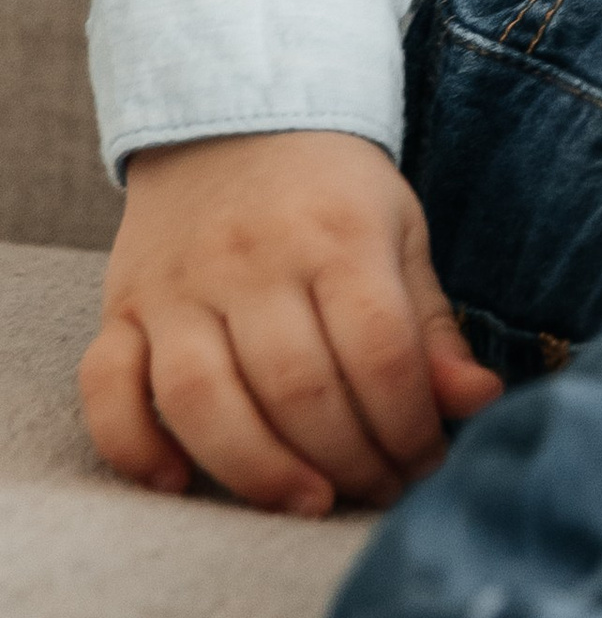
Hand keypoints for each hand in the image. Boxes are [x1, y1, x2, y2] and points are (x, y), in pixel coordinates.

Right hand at [79, 128, 502, 517]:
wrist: (232, 115)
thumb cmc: (331, 192)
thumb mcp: (399, 233)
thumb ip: (432, 326)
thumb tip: (480, 404)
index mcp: (338, 235)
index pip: (379, 352)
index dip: (410, 426)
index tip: (427, 465)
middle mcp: (253, 259)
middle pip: (297, 388)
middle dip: (347, 461)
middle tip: (375, 492)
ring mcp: (178, 286)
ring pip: (202, 400)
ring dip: (257, 471)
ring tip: (305, 502)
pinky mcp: (122, 308)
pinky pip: (106, 389)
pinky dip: (135, 447)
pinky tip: (178, 483)